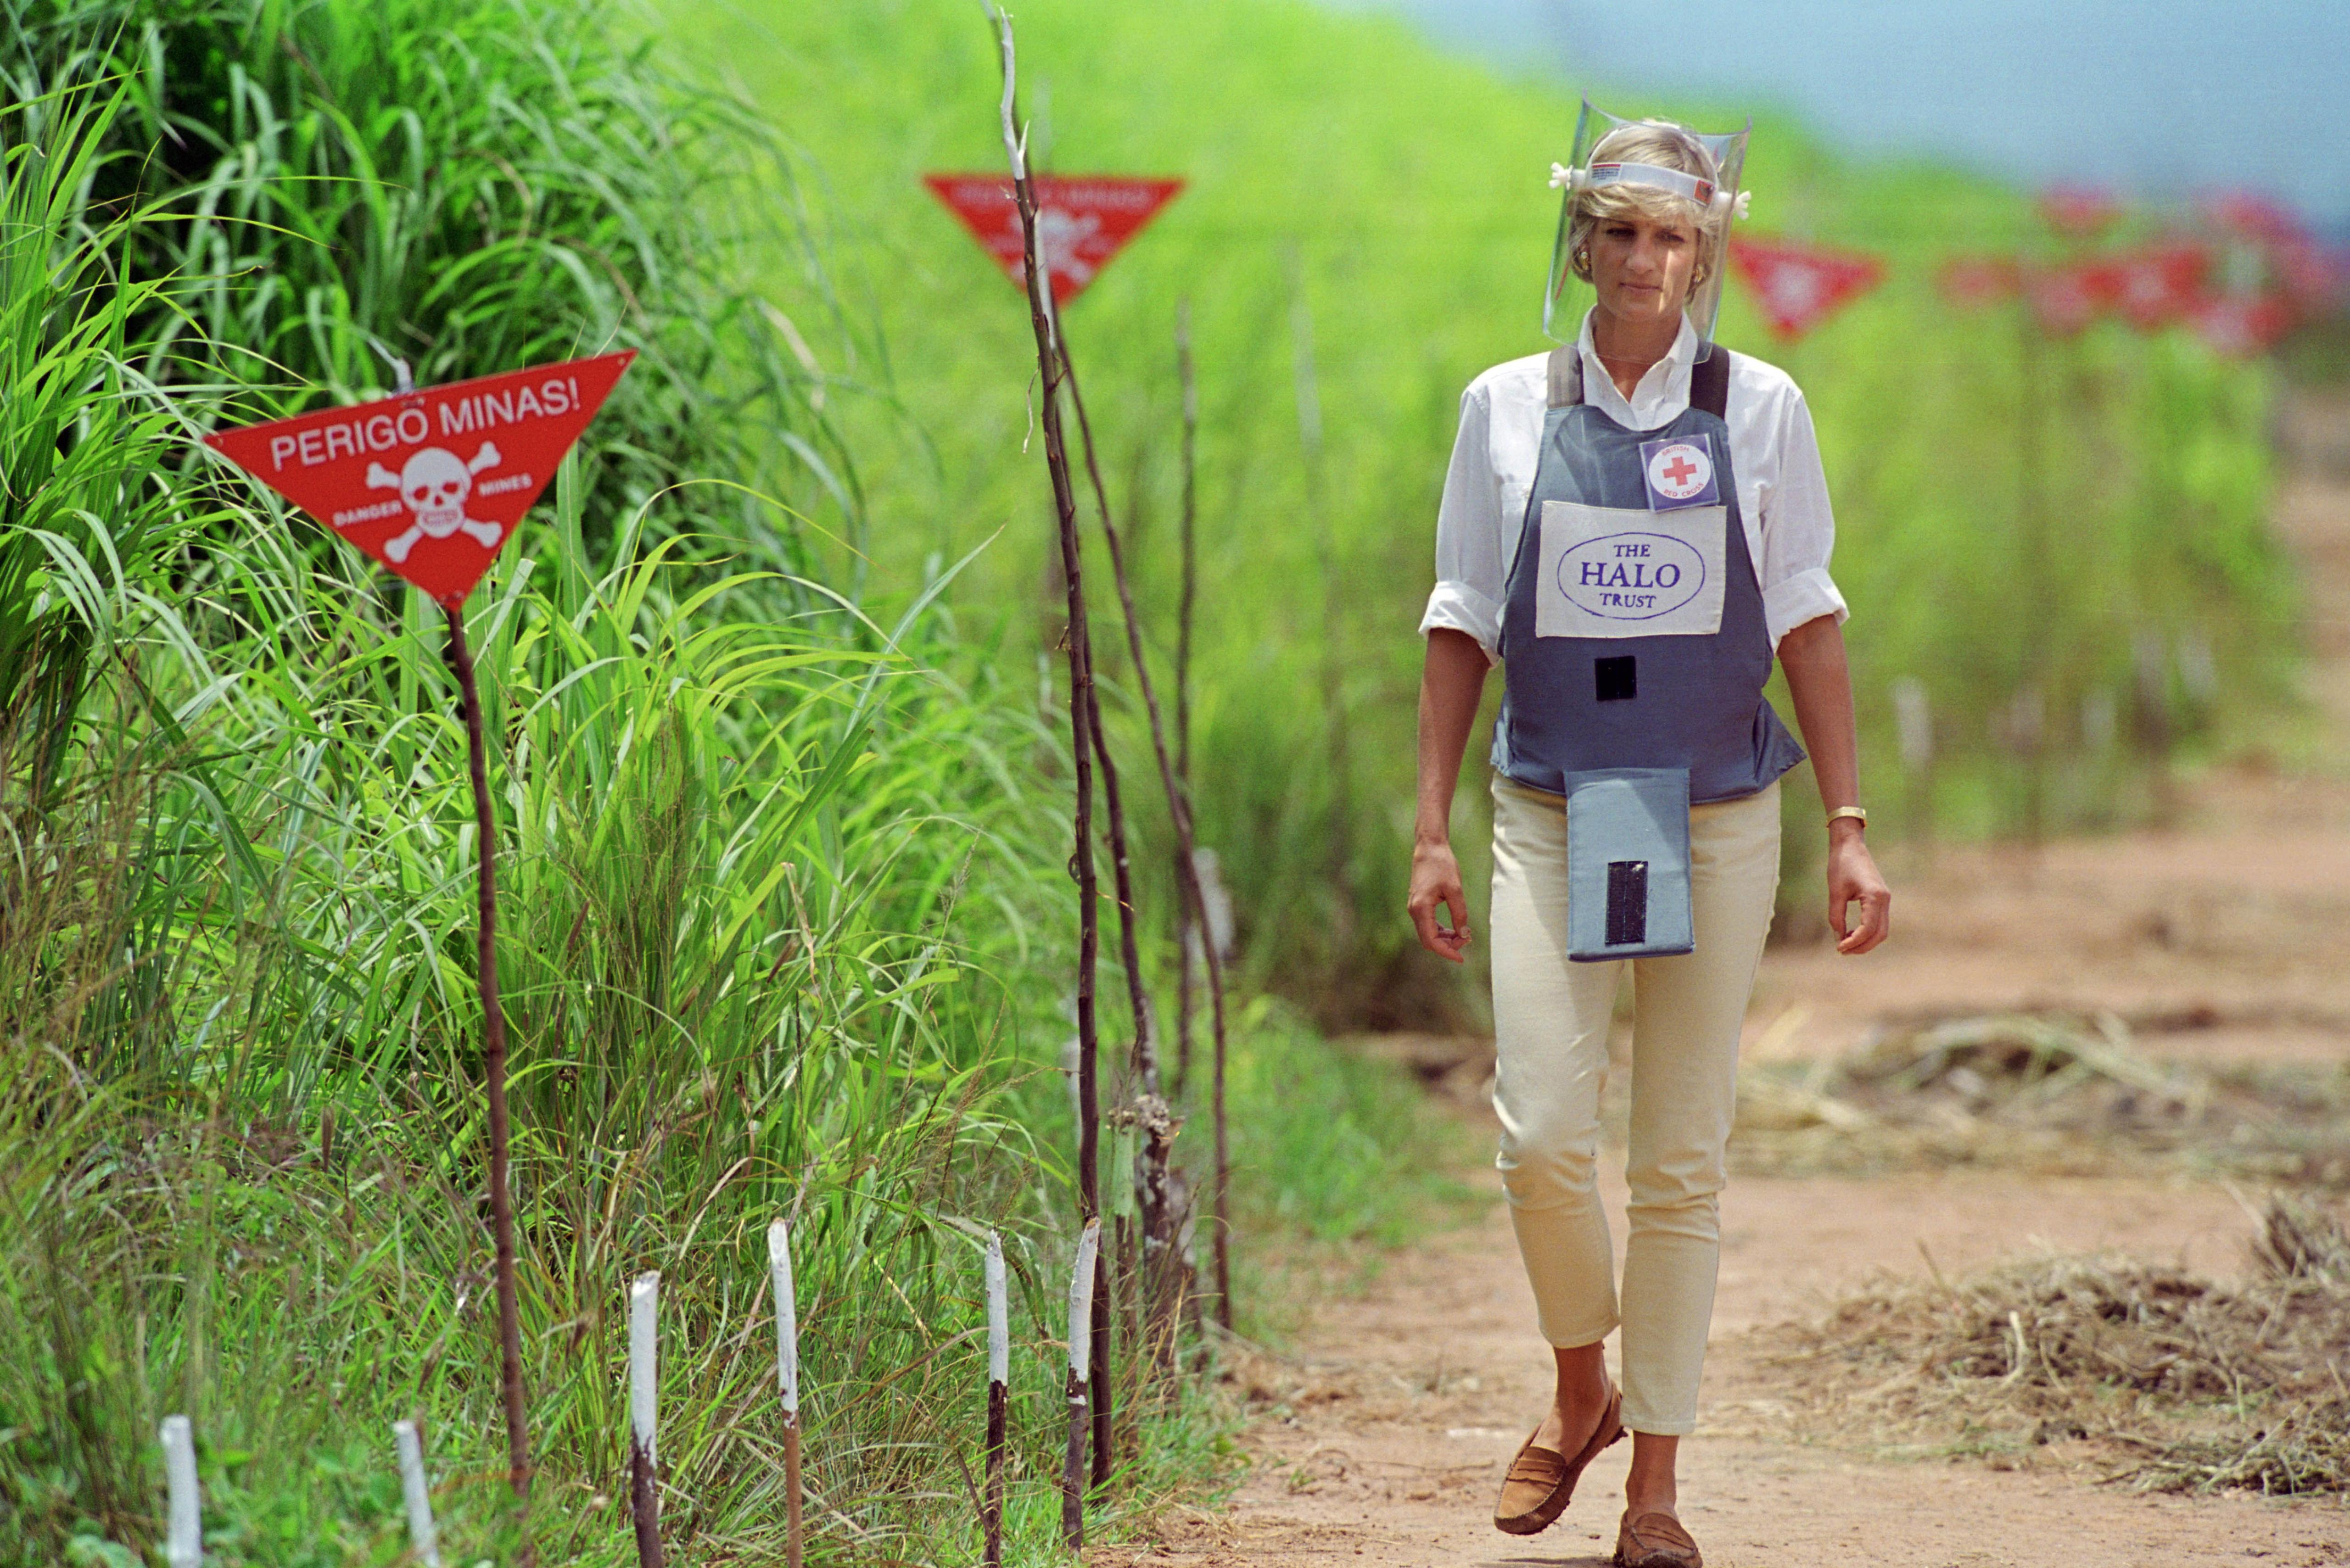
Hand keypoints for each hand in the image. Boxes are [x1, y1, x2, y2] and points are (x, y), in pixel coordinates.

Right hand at [1408, 838, 1473, 962]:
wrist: (1429, 848)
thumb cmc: (1442, 865)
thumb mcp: (1455, 890)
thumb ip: (1460, 914)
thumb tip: (1464, 935)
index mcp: (1421, 908)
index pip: (1431, 941)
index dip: (1446, 952)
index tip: (1462, 958)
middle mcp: (1414, 911)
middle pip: (1428, 941)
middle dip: (1447, 946)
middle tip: (1467, 941)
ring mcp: (1415, 908)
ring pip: (1428, 934)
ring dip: (1445, 939)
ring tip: (1463, 935)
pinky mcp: (1419, 905)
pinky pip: (1428, 925)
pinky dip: (1441, 931)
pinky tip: (1455, 929)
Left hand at [1826, 824, 1889, 954]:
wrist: (1850, 844)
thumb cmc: (1841, 864)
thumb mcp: (1835, 892)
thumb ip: (1836, 917)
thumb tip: (1838, 938)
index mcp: (1874, 896)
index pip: (1868, 929)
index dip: (1854, 942)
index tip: (1839, 948)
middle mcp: (1884, 899)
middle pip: (1879, 934)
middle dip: (1862, 946)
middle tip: (1842, 951)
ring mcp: (1885, 899)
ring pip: (1882, 930)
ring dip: (1866, 941)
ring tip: (1845, 944)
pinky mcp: (1881, 898)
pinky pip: (1879, 922)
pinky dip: (1868, 932)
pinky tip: (1851, 933)